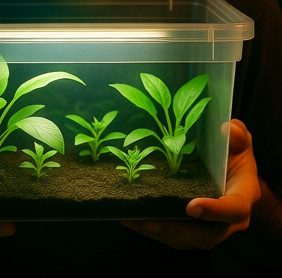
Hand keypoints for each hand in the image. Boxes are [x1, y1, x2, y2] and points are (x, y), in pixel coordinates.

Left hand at [120, 119, 260, 248]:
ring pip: (186, 240)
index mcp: (242, 196)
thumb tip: (226, 129)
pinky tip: (128, 219)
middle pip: (207, 236)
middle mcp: (228, 221)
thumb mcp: (238, 141)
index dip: (215, 211)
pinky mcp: (190, 232)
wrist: (232, 176)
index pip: (234, 210)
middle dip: (178, 230)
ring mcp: (209, 229)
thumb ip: (236, 135)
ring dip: (159, 233)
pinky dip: (150, 231)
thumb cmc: (233, 155)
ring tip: (133, 220)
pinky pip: (172, 238)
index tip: (191, 207)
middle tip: (152, 221)